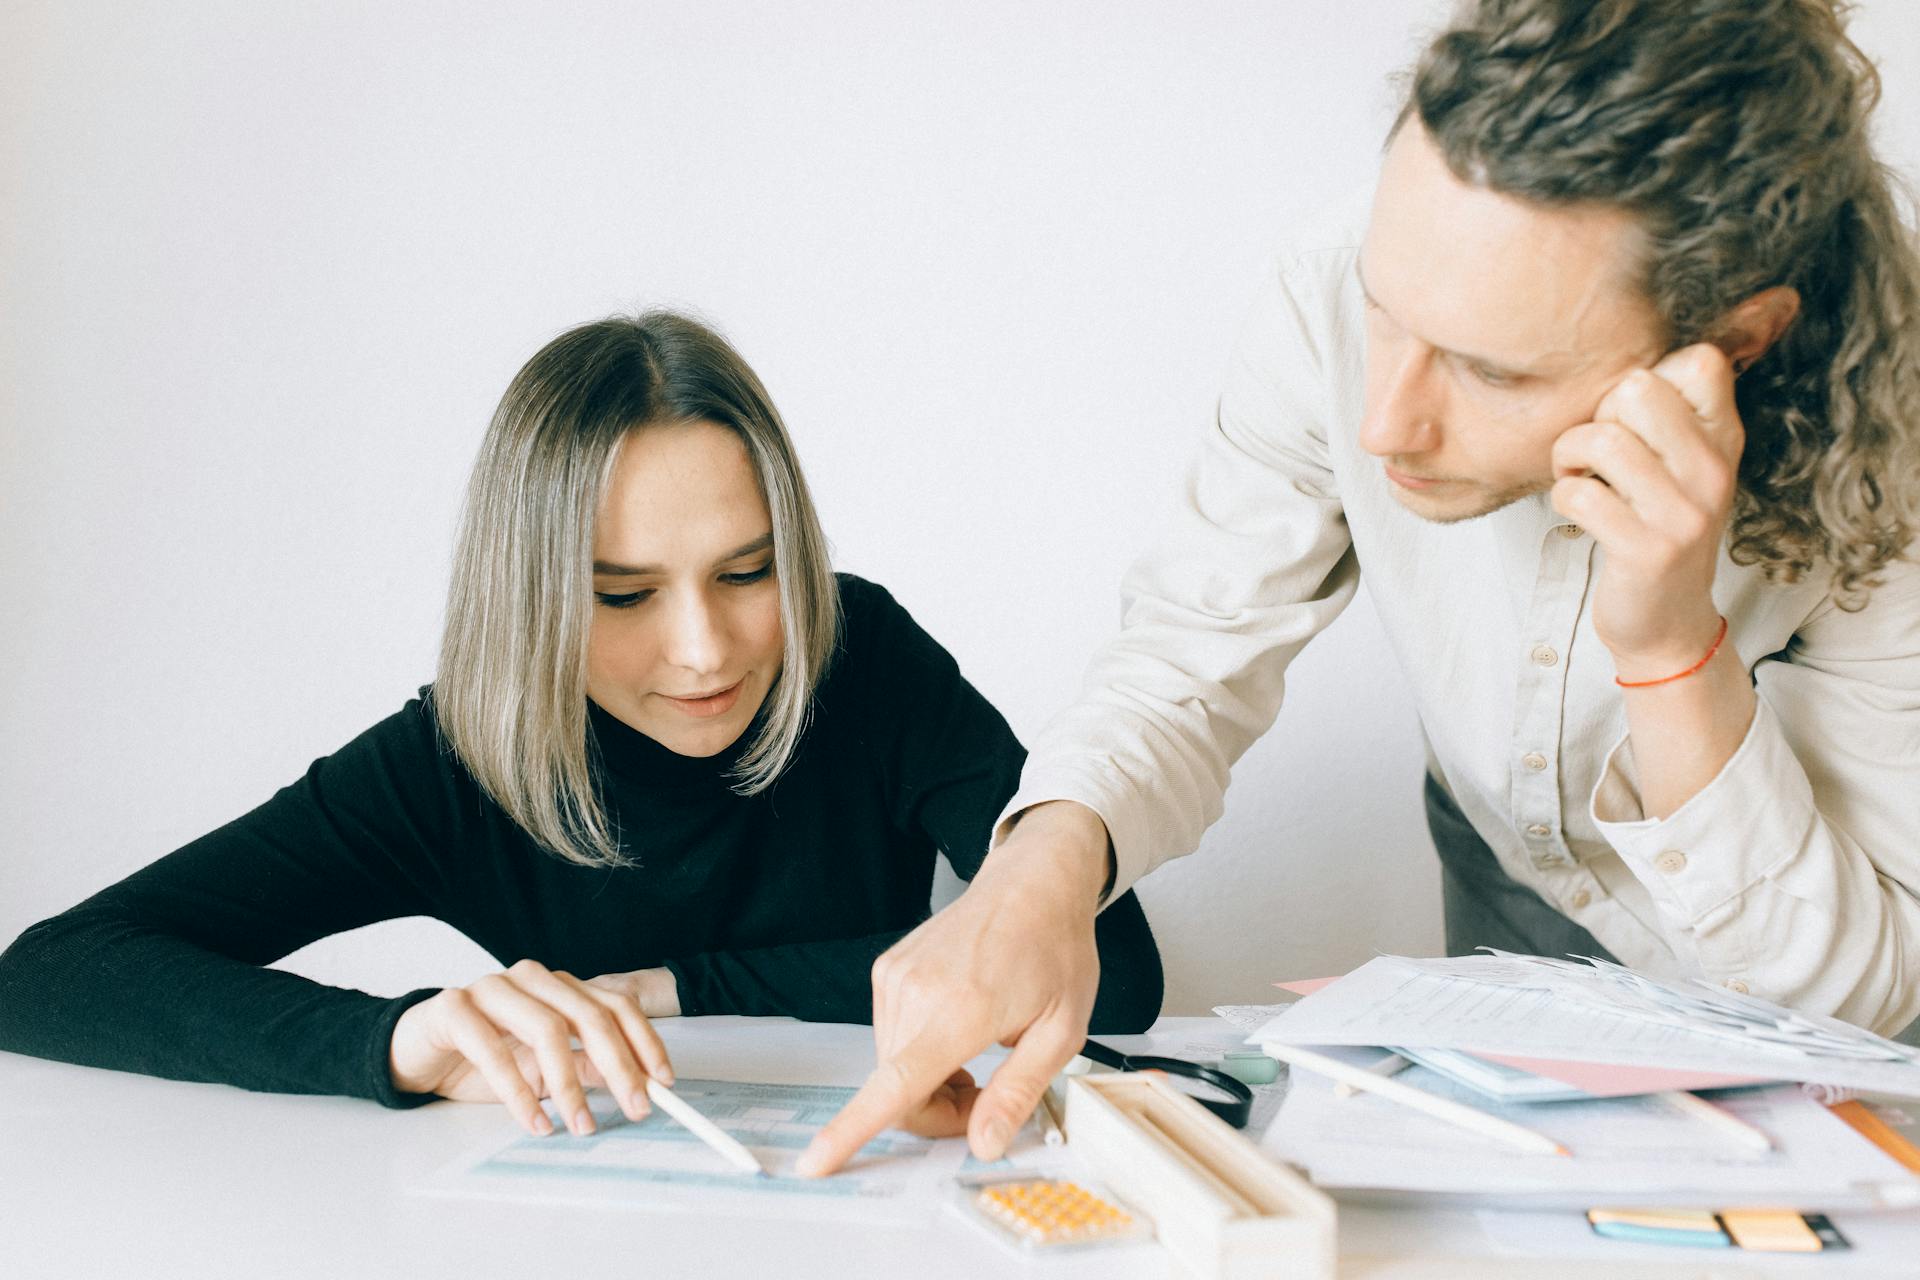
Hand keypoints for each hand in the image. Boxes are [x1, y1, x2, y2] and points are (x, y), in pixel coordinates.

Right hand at [389, 957, 673, 1136]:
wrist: (411, 1052)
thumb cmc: (478, 1058)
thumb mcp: (541, 1069)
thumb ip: (583, 1066)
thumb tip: (631, 1081)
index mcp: (558, 986)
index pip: (615, 1005)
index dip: (644, 1042)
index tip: (662, 1081)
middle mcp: (530, 979)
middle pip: (589, 1015)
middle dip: (619, 1065)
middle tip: (636, 1107)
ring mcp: (491, 987)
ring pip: (546, 1029)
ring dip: (570, 1084)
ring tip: (581, 1126)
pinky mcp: (453, 1007)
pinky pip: (493, 1049)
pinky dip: (518, 1091)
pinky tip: (534, 1121)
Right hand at [795, 800, 1107, 1176]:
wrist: (1032, 883)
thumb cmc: (1054, 950)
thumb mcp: (1063, 1030)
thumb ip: (1018, 1092)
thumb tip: (984, 1144)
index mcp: (961, 1010)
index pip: (896, 1083)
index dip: (851, 1129)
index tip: (814, 1161)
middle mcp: (916, 991)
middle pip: (898, 1091)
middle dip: (939, 1110)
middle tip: (988, 1093)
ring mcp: (895, 977)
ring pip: (892, 1067)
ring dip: (929, 1081)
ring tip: (977, 1051)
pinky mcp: (887, 971)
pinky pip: (891, 1036)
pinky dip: (918, 1051)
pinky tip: (956, 1027)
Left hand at [1551, 345, 1742, 677]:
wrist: (1666, 621)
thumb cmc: (1656, 527)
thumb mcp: (1680, 466)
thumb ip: (1666, 412)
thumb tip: (1618, 343)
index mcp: (1724, 439)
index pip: (1699, 360)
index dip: (1645, 380)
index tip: (1633, 421)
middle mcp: (1714, 470)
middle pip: (1637, 388)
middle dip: (1596, 416)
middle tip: (1595, 454)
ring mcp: (1684, 513)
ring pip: (1601, 438)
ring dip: (1569, 457)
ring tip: (1580, 479)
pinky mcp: (1647, 550)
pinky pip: (1579, 493)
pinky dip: (1563, 498)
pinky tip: (1579, 512)